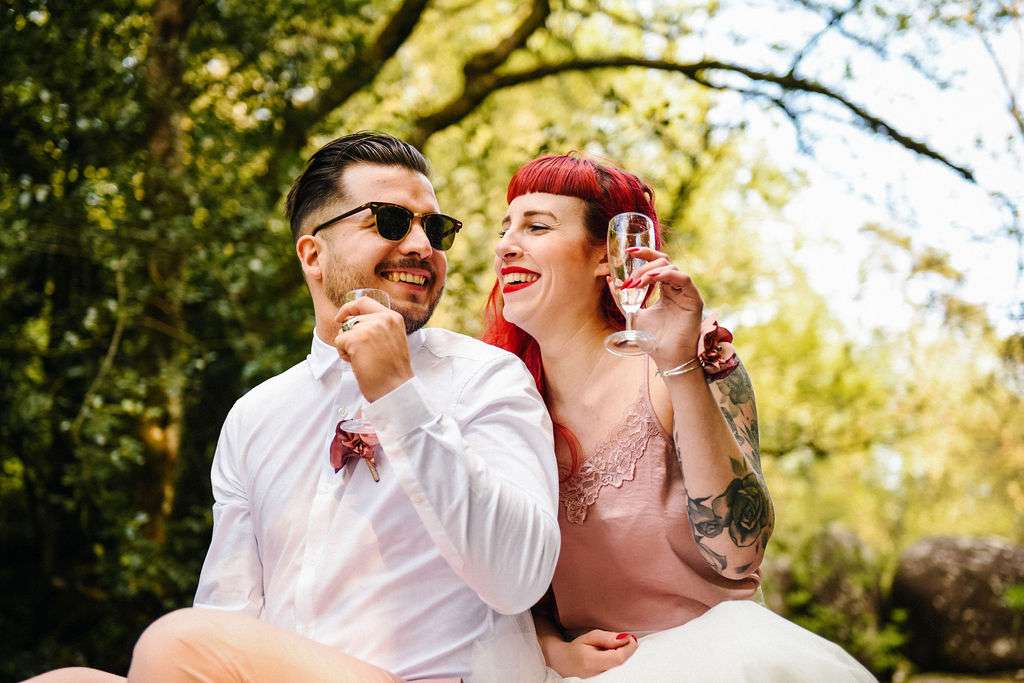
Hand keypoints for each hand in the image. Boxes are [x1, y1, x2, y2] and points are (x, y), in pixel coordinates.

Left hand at [333, 297, 413, 401]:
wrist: (396, 389)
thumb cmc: (393, 371)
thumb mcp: (393, 339)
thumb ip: (379, 327)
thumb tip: (351, 320)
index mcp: (393, 317)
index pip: (364, 301)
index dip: (349, 308)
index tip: (341, 318)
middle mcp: (382, 319)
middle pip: (351, 319)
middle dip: (350, 336)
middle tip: (364, 354)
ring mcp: (369, 328)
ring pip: (343, 331)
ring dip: (347, 347)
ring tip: (363, 360)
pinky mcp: (356, 339)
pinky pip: (338, 342)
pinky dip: (343, 355)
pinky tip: (358, 363)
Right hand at [544, 630, 638, 678]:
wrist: (564, 663)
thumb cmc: (577, 648)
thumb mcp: (589, 637)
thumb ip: (607, 638)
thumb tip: (626, 638)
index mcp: (591, 661)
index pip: (619, 658)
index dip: (629, 648)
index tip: (632, 638)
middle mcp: (596, 675)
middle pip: (622, 665)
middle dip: (627, 652)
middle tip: (626, 642)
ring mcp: (599, 681)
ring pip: (620, 670)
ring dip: (623, 658)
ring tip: (616, 650)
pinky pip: (616, 674)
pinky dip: (619, 665)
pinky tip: (614, 658)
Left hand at [613, 246, 702, 369]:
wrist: (666, 358)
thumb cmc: (652, 339)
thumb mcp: (632, 314)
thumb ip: (623, 299)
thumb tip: (611, 280)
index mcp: (666, 289)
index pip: (657, 264)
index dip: (645, 254)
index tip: (628, 252)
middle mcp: (677, 288)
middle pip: (663, 261)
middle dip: (643, 266)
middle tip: (630, 281)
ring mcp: (686, 292)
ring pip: (671, 267)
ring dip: (651, 272)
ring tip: (636, 283)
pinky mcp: (694, 299)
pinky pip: (683, 278)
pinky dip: (666, 275)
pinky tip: (652, 279)